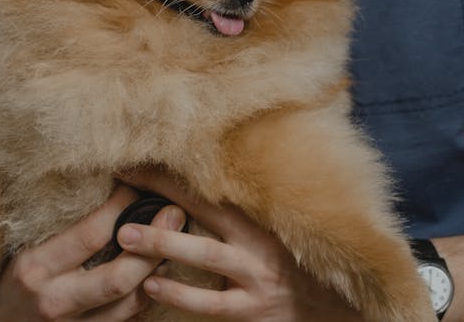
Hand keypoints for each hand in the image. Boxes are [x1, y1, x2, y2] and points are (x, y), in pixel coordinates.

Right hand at [0, 182, 186, 320]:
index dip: (121, 207)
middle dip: (153, 244)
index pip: (90, 234)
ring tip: (176, 243)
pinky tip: (158, 274)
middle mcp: (54, 301)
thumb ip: (51, 220)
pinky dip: (147, 297)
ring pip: (129, 304)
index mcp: (34, 268)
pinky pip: (126, 321)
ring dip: (157, 272)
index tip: (135, 187)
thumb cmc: (5, 275)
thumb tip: (97, 177)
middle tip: (175, 214)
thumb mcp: (17, 244)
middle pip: (118, 277)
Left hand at [116, 169, 361, 320]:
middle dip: (164, 193)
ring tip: (127, 237)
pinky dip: (179, 294)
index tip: (138, 156)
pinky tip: (151, 285)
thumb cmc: (300, 265)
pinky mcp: (252, 311)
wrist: (339, 309)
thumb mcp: (278, 230)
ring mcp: (255, 278)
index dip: (173, 171)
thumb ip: (245, 209)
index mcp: (262, 217)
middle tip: (124, 180)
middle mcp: (259, 242)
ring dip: (165, 244)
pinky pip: (210, 303)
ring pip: (206, 255)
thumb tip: (206, 177)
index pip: (211, 186)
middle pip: (207, 209)